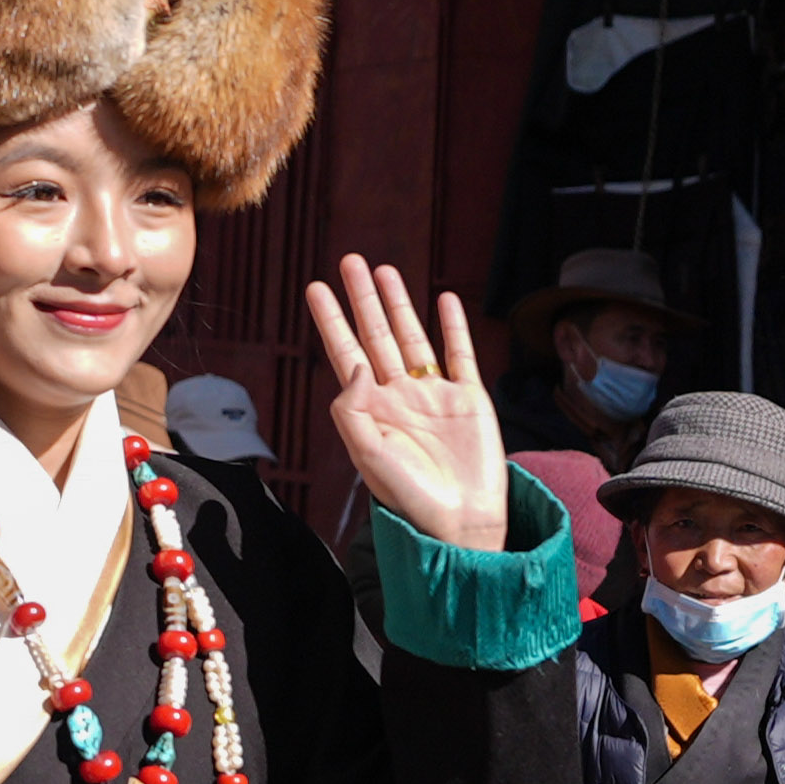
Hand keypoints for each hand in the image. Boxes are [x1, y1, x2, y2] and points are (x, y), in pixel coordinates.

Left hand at [307, 261, 510, 548]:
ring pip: (412, 337)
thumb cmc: (410, 498)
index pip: (345, 352)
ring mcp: (435, 394)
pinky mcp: (470, 399)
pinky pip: (459, 353)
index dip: (330, 320)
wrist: (460, 523)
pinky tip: (444, 300)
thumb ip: (352, 412)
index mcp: (370, 409)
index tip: (315, 287)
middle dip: (362, 298)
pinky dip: (452, 326)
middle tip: (349, 260)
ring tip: (385, 269)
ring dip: (399, 303)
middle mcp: (399, 395)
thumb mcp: (369, 457)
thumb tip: (355, 368)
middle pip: (376, 335)